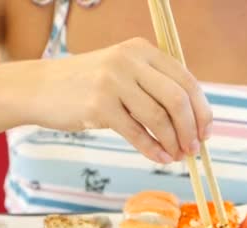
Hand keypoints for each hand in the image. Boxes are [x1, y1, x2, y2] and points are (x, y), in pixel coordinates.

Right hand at [22, 37, 212, 163]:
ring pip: (158, 117)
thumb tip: (192, 120)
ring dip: (174, 142)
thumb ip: (154, 86)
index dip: (201, 109)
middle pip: (177, 99)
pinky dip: (153, 149)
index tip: (205, 131)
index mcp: (142, 50)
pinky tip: (160, 158)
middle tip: (194, 149)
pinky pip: (136, 132)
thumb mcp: (123, 72)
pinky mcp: (99, 105)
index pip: (186, 80)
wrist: (41, 88)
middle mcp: (129, 60)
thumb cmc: (87, 85)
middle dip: (191, 128)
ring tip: (177, 156)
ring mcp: (113, 82)